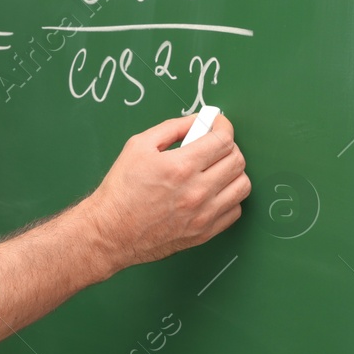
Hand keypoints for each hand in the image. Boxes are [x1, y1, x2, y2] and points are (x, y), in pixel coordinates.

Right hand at [77, 112, 250, 271]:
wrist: (110, 232)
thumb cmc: (121, 189)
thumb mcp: (138, 146)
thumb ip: (172, 128)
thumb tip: (198, 120)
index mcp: (181, 166)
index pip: (223, 140)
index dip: (224, 126)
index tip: (218, 124)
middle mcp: (197, 192)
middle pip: (237, 161)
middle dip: (229, 146)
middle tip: (214, 145)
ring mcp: (203, 215)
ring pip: (242, 186)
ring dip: (233, 172)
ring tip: (216, 168)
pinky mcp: (204, 233)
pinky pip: (235, 210)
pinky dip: (229, 197)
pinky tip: (213, 191)